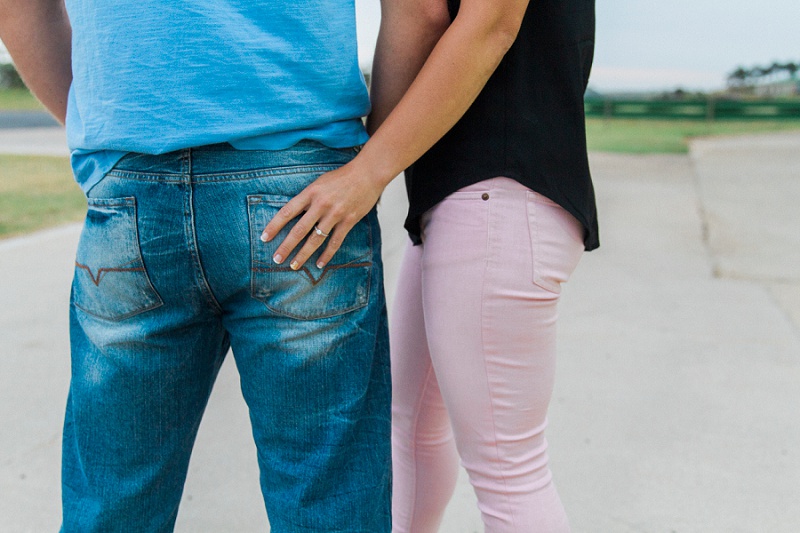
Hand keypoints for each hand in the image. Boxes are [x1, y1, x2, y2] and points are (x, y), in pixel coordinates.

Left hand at [260, 159, 388, 269]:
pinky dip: (327, 254)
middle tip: (276, 258)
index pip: (287, 212)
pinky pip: (335, 242)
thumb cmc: (341, 177)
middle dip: (286, 246)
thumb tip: (294, 215)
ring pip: (315, 239)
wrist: (367, 174)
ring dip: (303, 254)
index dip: (274, 225)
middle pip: (299, 230)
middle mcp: (321, 205)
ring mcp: (335, 214)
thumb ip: (307, 198)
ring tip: (294, 265)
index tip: (264, 237)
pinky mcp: (348, 221)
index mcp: (310, 193)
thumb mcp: (319, 183)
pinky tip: (319, 264)